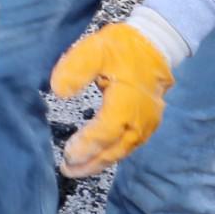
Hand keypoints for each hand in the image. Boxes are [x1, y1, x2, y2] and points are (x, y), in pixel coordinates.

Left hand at [49, 20, 178, 177]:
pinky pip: (130, 144)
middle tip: (67, 169)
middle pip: (115, 149)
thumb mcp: (95, 49)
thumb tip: (59, 91)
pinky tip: (99, 157)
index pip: (105, 131)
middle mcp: (141, 118)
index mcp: (127, 101)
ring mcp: (148, 123)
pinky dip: (113, 153)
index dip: (86, 145)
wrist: (156, 44)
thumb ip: (75, 68)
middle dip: (91, 163)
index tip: (67, 153)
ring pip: (123, 150)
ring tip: (78, 168)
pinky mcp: (149, 123)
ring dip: (101, 162)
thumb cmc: (124, 47)